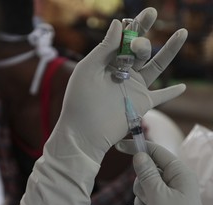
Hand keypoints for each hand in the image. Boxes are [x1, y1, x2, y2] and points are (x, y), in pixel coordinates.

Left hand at [21, 8, 186, 204]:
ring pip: (156, 66)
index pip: (123, 40)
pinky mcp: (142, 103)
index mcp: (107, 63)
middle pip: (139, 50)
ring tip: (182, 33)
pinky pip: (161, 97)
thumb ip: (104, 47)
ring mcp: (134, 87)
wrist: (83, 131)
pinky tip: (183, 87)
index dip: (135, 26)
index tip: (148, 13)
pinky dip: (172, 93)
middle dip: (144, 37)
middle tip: (144, 35)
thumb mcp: (88, 69)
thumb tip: (118, 23)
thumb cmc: (80, 100)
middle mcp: (122, 73)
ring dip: (169, 51)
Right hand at [116, 141, 203, 204]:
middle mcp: (172, 184)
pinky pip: (140, 203)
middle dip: (142, 186)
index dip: (138, 147)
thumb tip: (139, 155)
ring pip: (140, 189)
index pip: (156, 152)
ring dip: (141, 203)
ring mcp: (164, 197)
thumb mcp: (159, 196)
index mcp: (179, 175)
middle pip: (145, 172)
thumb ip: (147, 173)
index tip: (119, 145)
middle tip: (150, 200)